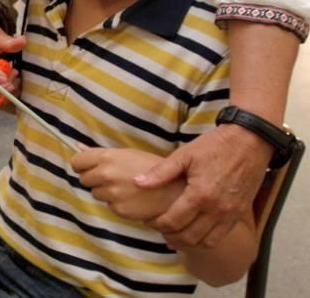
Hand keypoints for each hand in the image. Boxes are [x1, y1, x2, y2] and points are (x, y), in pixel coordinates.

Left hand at [73, 147, 181, 220]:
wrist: (176, 190)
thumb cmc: (153, 167)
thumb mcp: (128, 154)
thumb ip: (100, 153)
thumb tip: (77, 147)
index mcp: (107, 157)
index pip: (77, 162)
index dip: (82, 165)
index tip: (88, 167)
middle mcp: (106, 175)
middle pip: (84, 179)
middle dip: (94, 179)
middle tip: (111, 178)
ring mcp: (112, 194)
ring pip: (96, 193)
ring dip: (105, 192)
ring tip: (125, 188)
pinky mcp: (119, 210)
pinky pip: (109, 206)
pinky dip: (117, 203)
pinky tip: (132, 198)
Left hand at [134, 124, 271, 247]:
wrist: (248, 143)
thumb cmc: (213, 146)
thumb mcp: (183, 155)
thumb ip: (160, 173)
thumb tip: (137, 183)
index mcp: (199, 195)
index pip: (173, 221)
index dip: (157, 224)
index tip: (147, 220)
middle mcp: (216, 210)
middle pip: (188, 236)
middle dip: (169, 236)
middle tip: (158, 229)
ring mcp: (230, 214)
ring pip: (205, 242)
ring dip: (187, 242)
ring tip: (173, 235)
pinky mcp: (239, 214)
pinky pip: (220, 237)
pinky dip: (204, 240)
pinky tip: (193, 234)